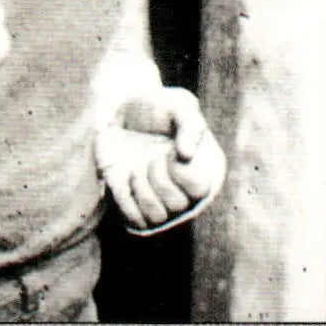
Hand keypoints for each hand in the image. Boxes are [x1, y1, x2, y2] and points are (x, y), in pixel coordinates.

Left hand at [92, 54, 225, 229]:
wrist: (120, 111)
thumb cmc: (156, 106)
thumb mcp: (179, 103)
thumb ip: (189, 123)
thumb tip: (187, 155)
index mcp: (204, 169)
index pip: (200, 190)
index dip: (182, 174)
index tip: (168, 152)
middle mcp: (185, 191)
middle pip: (179, 206)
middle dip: (158, 178)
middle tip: (150, 156)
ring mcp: (160, 201)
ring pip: (157, 217)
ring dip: (142, 191)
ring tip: (135, 169)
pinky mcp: (136, 207)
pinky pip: (134, 221)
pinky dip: (124, 199)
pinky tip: (121, 177)